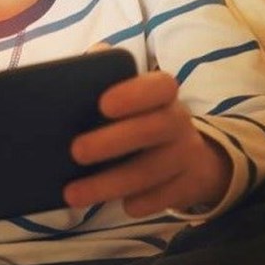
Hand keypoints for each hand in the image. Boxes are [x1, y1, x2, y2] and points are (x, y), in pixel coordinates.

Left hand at [64, 71, 231, 217]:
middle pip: (154, 129)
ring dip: (110, 184)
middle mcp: (178, 121)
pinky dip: (140, 203)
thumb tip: (87, 59)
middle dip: (112, 141)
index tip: (102, 104)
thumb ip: (106, 74)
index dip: (134, 94)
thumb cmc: (141, 118)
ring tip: (72, 194)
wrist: (191, 157)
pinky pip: (164, 198)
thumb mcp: (129, 96)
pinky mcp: (189, 186)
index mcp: (162, 93)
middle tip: (75, 151)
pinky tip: (118, 205)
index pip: (159, 86)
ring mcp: (187, 155)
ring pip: (152, 171)